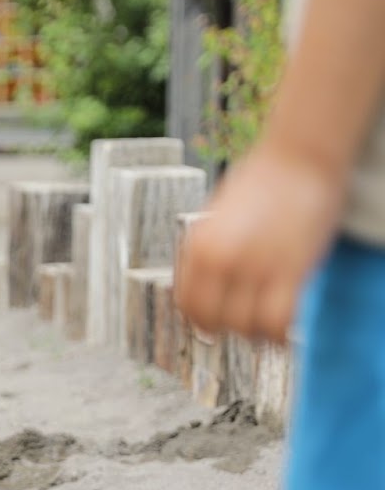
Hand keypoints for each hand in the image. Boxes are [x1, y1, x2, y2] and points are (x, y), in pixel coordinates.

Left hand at [175, 140, 347, 344]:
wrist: (301, 155)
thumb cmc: (261, 182)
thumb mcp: (217, 219)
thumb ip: (208, 252)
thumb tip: (202, 285)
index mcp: (197, 247)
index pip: (187, 305)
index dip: (201, 319)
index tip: (214, 323)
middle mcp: (220, 260)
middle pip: (212, 322)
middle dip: (228, 329)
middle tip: (244, 324)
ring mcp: (254, 266)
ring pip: (244, 327)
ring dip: (255, 333)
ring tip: (267, 325)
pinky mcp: (290, 270)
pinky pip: (276, 322)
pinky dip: (279, 334)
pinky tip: (284, 330)